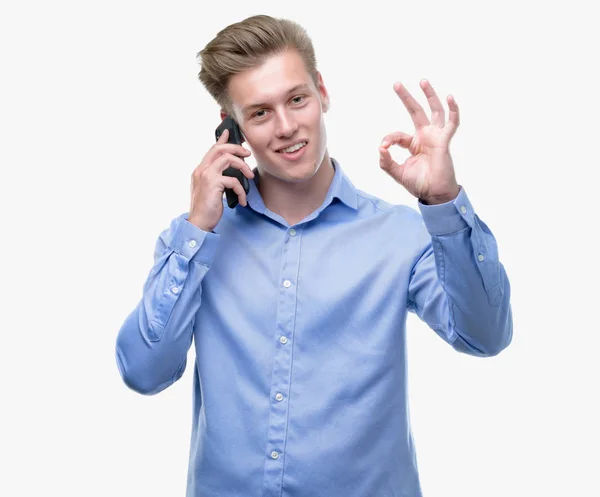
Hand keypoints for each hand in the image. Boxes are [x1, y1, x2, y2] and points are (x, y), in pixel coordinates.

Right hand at [188, 129, 254, 231]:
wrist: (198, 223)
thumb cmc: (206, 209)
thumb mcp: (211, 190)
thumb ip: (217, 179)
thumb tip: (231, 173)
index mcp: (200, 170)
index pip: (212, 149)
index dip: (222, 139)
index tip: (229, 132)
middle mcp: (201, 170)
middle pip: (220, 148)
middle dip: (236, 148)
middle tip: (247, 154)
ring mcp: (206, 175)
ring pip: (228, 158)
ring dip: (242, 166)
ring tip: (250, 177)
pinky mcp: (213, 184)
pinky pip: (233, 180)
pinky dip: (241, 190)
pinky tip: (242, 200)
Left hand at [379, 79, 460, 204]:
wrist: (433, 194)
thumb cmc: (419, 184)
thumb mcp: (397, 173)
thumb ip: (386, 162)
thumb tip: (380, 147)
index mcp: (413, 144)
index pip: (398, 135)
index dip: (389, 139)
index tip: (384, 147)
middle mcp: (425, 137)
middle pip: (416, 111)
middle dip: (406, 98)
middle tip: (396, 84)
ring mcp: (435, 137)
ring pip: (434, 111)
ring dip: (429, 95)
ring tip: (423, 81)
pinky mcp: (444, 141)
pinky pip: (452, 123)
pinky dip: (453, 110)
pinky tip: (450, 98)